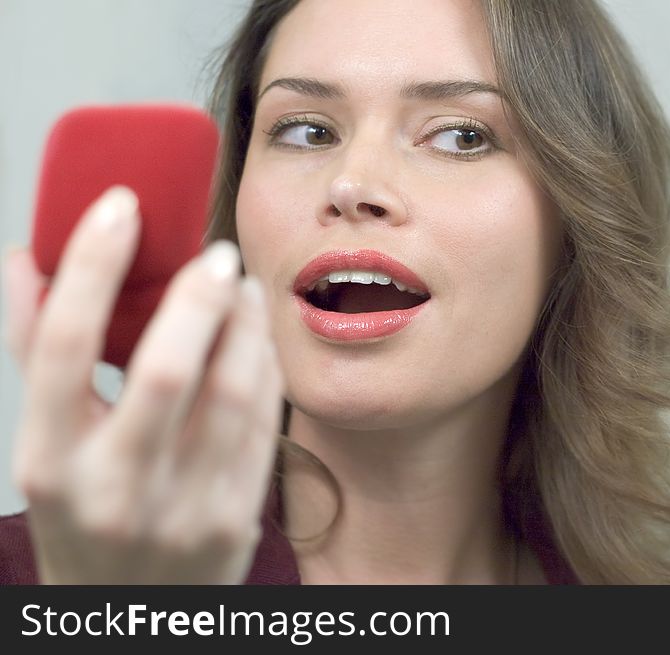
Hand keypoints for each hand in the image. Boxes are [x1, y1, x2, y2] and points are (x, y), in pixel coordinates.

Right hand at [2, 186, 282, 582]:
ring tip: (244, 291)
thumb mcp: (46, 446)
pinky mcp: (236, 519)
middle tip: (216, 256)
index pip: (63, 347)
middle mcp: (116, 489)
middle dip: (198, 296)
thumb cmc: (82, 515)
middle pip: (165, 369)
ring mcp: (183, 509)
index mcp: (50, 463)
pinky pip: (263, 425)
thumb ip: (41, 354)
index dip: (91, 265)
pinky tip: (258, 340)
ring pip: (233, 393)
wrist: (126, 613)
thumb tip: (29, 260)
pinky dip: (264, 368)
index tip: (119, 206)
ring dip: (245, 326)